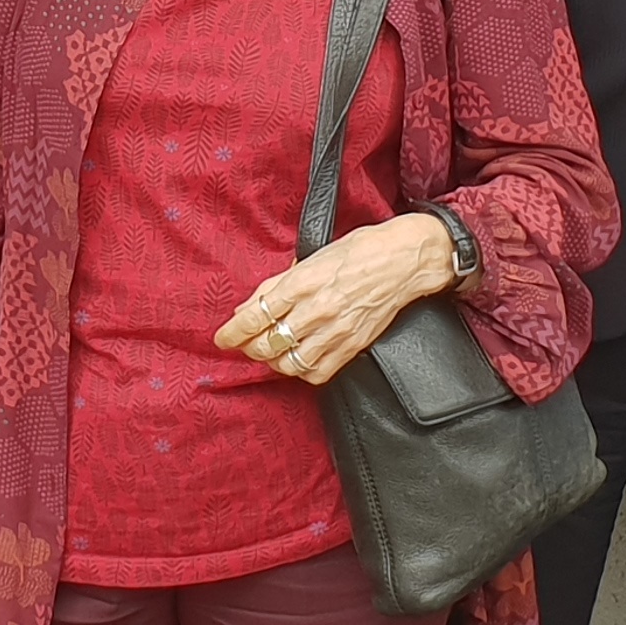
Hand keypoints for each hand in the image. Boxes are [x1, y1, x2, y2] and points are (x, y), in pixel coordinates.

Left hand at [216, 214, 464, 384]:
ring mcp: (335, 331)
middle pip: (267, 344)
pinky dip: (302, 371)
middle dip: (249, 348)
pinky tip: (298, 360)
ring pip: (288, 363)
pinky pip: (317, 372)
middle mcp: (316, 309)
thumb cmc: (358, 251)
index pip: (255, 316)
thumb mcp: (310, 258)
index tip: (222, 339)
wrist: (403, 261)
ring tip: (271, 353)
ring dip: (273, 361)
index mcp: (301, 282)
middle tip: (246, 344)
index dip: (233, 333)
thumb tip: (247, 307)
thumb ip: (277, 284)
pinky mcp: (352, 346)